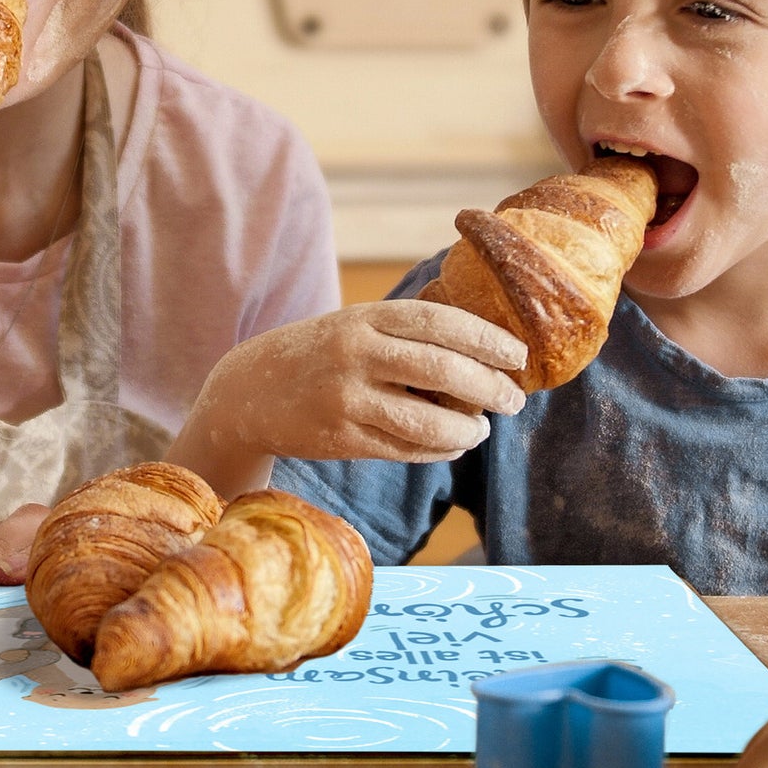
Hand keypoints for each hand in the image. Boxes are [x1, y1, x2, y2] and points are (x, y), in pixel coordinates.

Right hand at [168, 300, 527, 495]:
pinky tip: (452, 445)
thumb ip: (405, 332)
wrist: (249, 388)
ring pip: (425, 420)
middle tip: (513, 399)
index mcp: (364, 318)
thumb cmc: (319, 353)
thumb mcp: (355, 324)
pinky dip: (437, 450)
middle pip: (440, 370)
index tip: (517, 355)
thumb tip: (483, 351)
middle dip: (488, 387)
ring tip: (482, 430)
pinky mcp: (340, 438)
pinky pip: (404, 449)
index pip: (439, 321)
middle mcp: (355, 354)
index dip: (485, 338)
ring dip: (466, 429)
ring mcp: (346, 399)